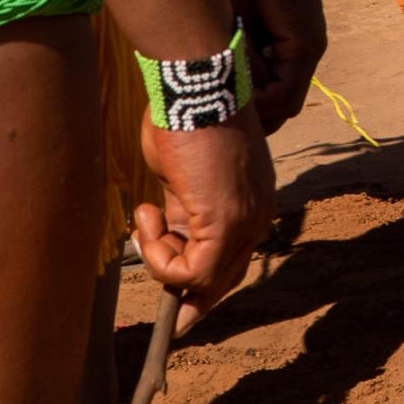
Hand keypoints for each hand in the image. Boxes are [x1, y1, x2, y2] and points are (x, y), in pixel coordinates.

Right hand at [135, 115, 275, 327]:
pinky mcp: (225, 223)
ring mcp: (246, 221)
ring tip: (144, 218)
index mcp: (253, 202)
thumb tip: (168, 236)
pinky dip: (159, 255)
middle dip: (188, 297)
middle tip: (165, 308)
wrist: (195, 87)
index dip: (204, 289)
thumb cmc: (186, 120)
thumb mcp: (185, 176)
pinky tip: (146, 216)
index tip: (182, 316)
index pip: (233, 262)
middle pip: (223, 280)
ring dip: (160, 259)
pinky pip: (189, 271)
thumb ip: (184, 210)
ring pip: (202, 280)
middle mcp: (258, 216)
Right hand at [225, 0, 326, 132]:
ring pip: (285, 103)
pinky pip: (285, 88)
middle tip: (225, 121)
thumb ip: (236, 54)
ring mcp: (309, 53)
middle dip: (256, 120)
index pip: (278, 99)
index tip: (226, 114)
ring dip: (256, 109)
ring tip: (228, 106)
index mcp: (291, 52)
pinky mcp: (304, 46)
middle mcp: (305, 57)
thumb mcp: (238, 27)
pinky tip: (239, 92)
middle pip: (285, 108)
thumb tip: (220, 84)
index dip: (254, 112)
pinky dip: (261, 97)